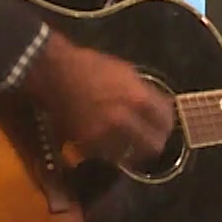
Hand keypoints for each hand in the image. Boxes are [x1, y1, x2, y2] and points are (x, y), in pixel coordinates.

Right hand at [23, 33, 172, 168]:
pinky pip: (106, 155)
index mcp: (137, 97)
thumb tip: (160, 104)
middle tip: (152, 141)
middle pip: (153, 145)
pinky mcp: (86, 144)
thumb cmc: (90, 66)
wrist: (54, 73)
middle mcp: (124, 119)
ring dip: (131, 151)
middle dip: (155, 144)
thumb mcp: (124, 71)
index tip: (165, 125)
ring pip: (130, 155)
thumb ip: (143, 91)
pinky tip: (108, 143)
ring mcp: (105, 134)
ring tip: (130, 146)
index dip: (167, 123)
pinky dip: (109, 152)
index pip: (165, 119)